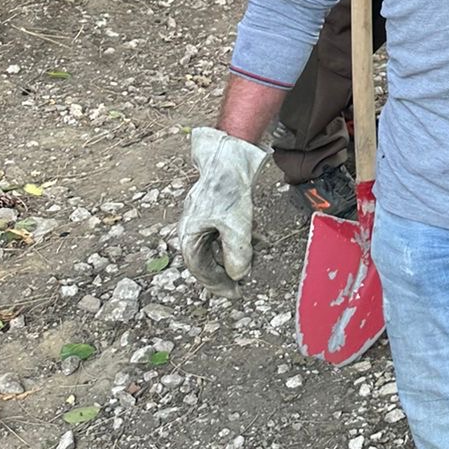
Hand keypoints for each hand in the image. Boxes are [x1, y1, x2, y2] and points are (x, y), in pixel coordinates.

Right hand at [177, 127, 267, 289]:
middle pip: (208, 259)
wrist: (230, 155)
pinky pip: (227, 231)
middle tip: (242, 284)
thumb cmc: (226, 187)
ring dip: (236, 255)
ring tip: (254, 262)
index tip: (235, 294)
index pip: (201, 269)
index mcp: (190, 234)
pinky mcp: (218, 209)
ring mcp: (205, 218)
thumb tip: (238, 274)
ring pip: (219, 245)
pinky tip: (259, 240)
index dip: (217, 284)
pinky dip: (241, 238)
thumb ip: (237, 252)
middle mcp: (194, 228)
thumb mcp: (235, 224)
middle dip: (226, 272)